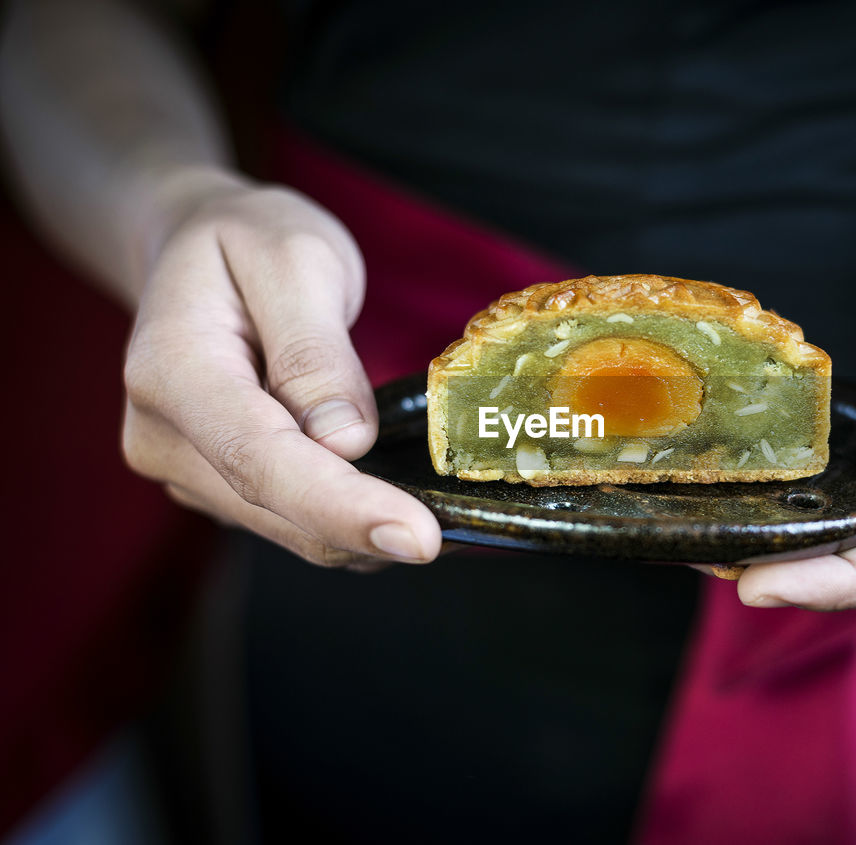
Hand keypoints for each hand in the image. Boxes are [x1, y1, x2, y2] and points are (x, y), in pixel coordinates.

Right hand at [122, 169, 442, 570]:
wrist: (194, 248)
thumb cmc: (248, 242)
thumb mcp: (295, 260)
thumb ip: (316, 350)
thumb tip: (347, 442)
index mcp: (174, 371)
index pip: (262, 460)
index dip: (343, 507)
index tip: (420, 538)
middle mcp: (164, 437)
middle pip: (279, 510)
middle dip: (371, 528)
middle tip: (467, 522)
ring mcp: (187, 471)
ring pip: (292, 530)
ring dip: (366, 530)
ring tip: (439, 504)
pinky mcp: (220, 488)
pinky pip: (296, 522)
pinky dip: (353, 520)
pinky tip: (402, 499)